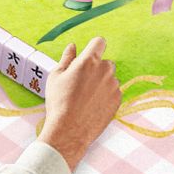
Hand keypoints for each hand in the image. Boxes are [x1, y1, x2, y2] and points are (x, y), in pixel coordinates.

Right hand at [39, 37, 120, 169]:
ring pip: (109, 78)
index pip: (99, 42)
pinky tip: (92, 105)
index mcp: (89, 61)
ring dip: (101, 82)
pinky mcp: (118, 100)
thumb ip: (67, 58)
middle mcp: (105, 70)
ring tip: (85, 97)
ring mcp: (114, 85)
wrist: (69, 131)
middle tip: (81, 82)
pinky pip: (113, 91)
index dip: (93, 47)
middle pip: (105, 62)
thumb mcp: (56, 76)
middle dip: (96, 68)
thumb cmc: (59, 102)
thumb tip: (72, 46)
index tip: (88, 54)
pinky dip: (106, 95)